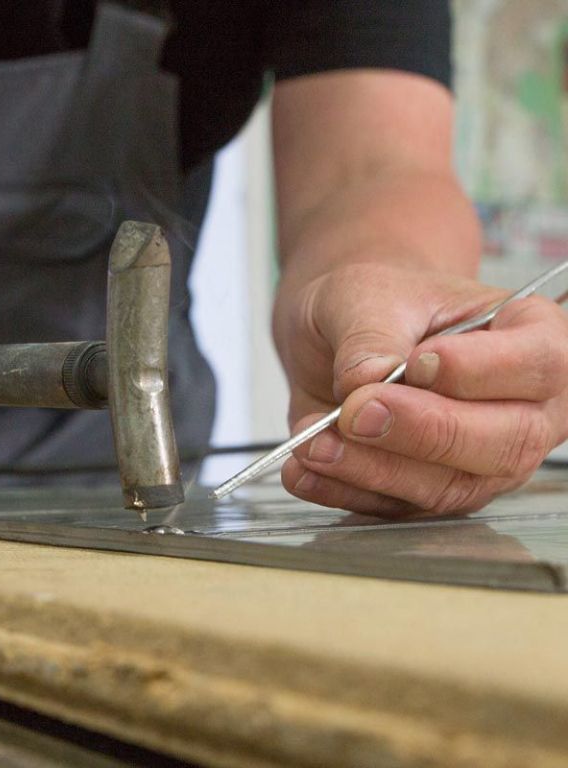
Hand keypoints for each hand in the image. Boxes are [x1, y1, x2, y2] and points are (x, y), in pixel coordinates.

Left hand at [274, 262, 567, 516]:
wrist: (345, 328)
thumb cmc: (377, 302)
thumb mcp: (368, 295)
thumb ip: (370, 337)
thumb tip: (364, 385)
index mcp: (531, 338)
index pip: (538, 364)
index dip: (478, 371)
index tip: (415, 363)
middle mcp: (523, 409)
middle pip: (504, 441)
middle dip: (423, 431)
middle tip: (355, 412)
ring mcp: (481, 461)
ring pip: (447, 487)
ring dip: (372, 470)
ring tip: (313, 443)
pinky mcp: (431, 493)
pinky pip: (395, 507)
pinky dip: (342, 491)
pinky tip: (302, 470)